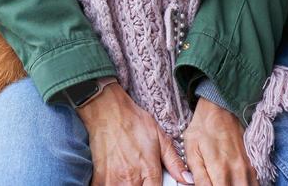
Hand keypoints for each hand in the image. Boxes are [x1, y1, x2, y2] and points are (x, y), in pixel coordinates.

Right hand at [76, 82, 191, 185]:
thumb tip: (188, 179)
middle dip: (143, 185)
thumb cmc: (133, 121)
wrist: (107, 110)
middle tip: (142, 178)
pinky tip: (119, 177)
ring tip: (130, 177)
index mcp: (148, 170)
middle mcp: (131, 179)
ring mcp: (113, 180)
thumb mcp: (160, 138)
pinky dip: (114, 183)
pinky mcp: (100, 177)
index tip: (155, 183)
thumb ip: (174, 162)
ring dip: (128, 185)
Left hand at [184, 95, 256, 185]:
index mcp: (220, 169)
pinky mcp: (253, 166)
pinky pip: (254, 184)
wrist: (221, 108)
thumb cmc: (203, 128)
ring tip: (222, 181)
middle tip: (214, 182)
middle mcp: (238, 172)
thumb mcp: (192, 150)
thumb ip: (197, 175)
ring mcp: (248, 170)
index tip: (207, 185)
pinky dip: (244, 185)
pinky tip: (234, 182)